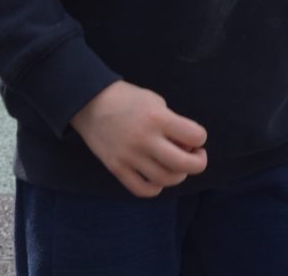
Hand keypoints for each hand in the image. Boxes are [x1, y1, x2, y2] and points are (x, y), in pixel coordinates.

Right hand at [69, 81, 206, 197]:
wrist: (88, 101)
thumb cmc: (125, 97)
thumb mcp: (153, 100)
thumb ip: (171, 122)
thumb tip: (186, 146)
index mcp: (156, 117)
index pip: (195, 136)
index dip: (199, 137)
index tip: (193, 136)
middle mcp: (145, 139)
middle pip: (185, 165)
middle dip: (198, 162)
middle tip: (195, 155)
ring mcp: (129, 156)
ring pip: (166, 179)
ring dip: (178, 175)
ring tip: (174, 164)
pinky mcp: (116, 168)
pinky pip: (143, 189)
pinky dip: (156, 187)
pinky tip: (156, 176)